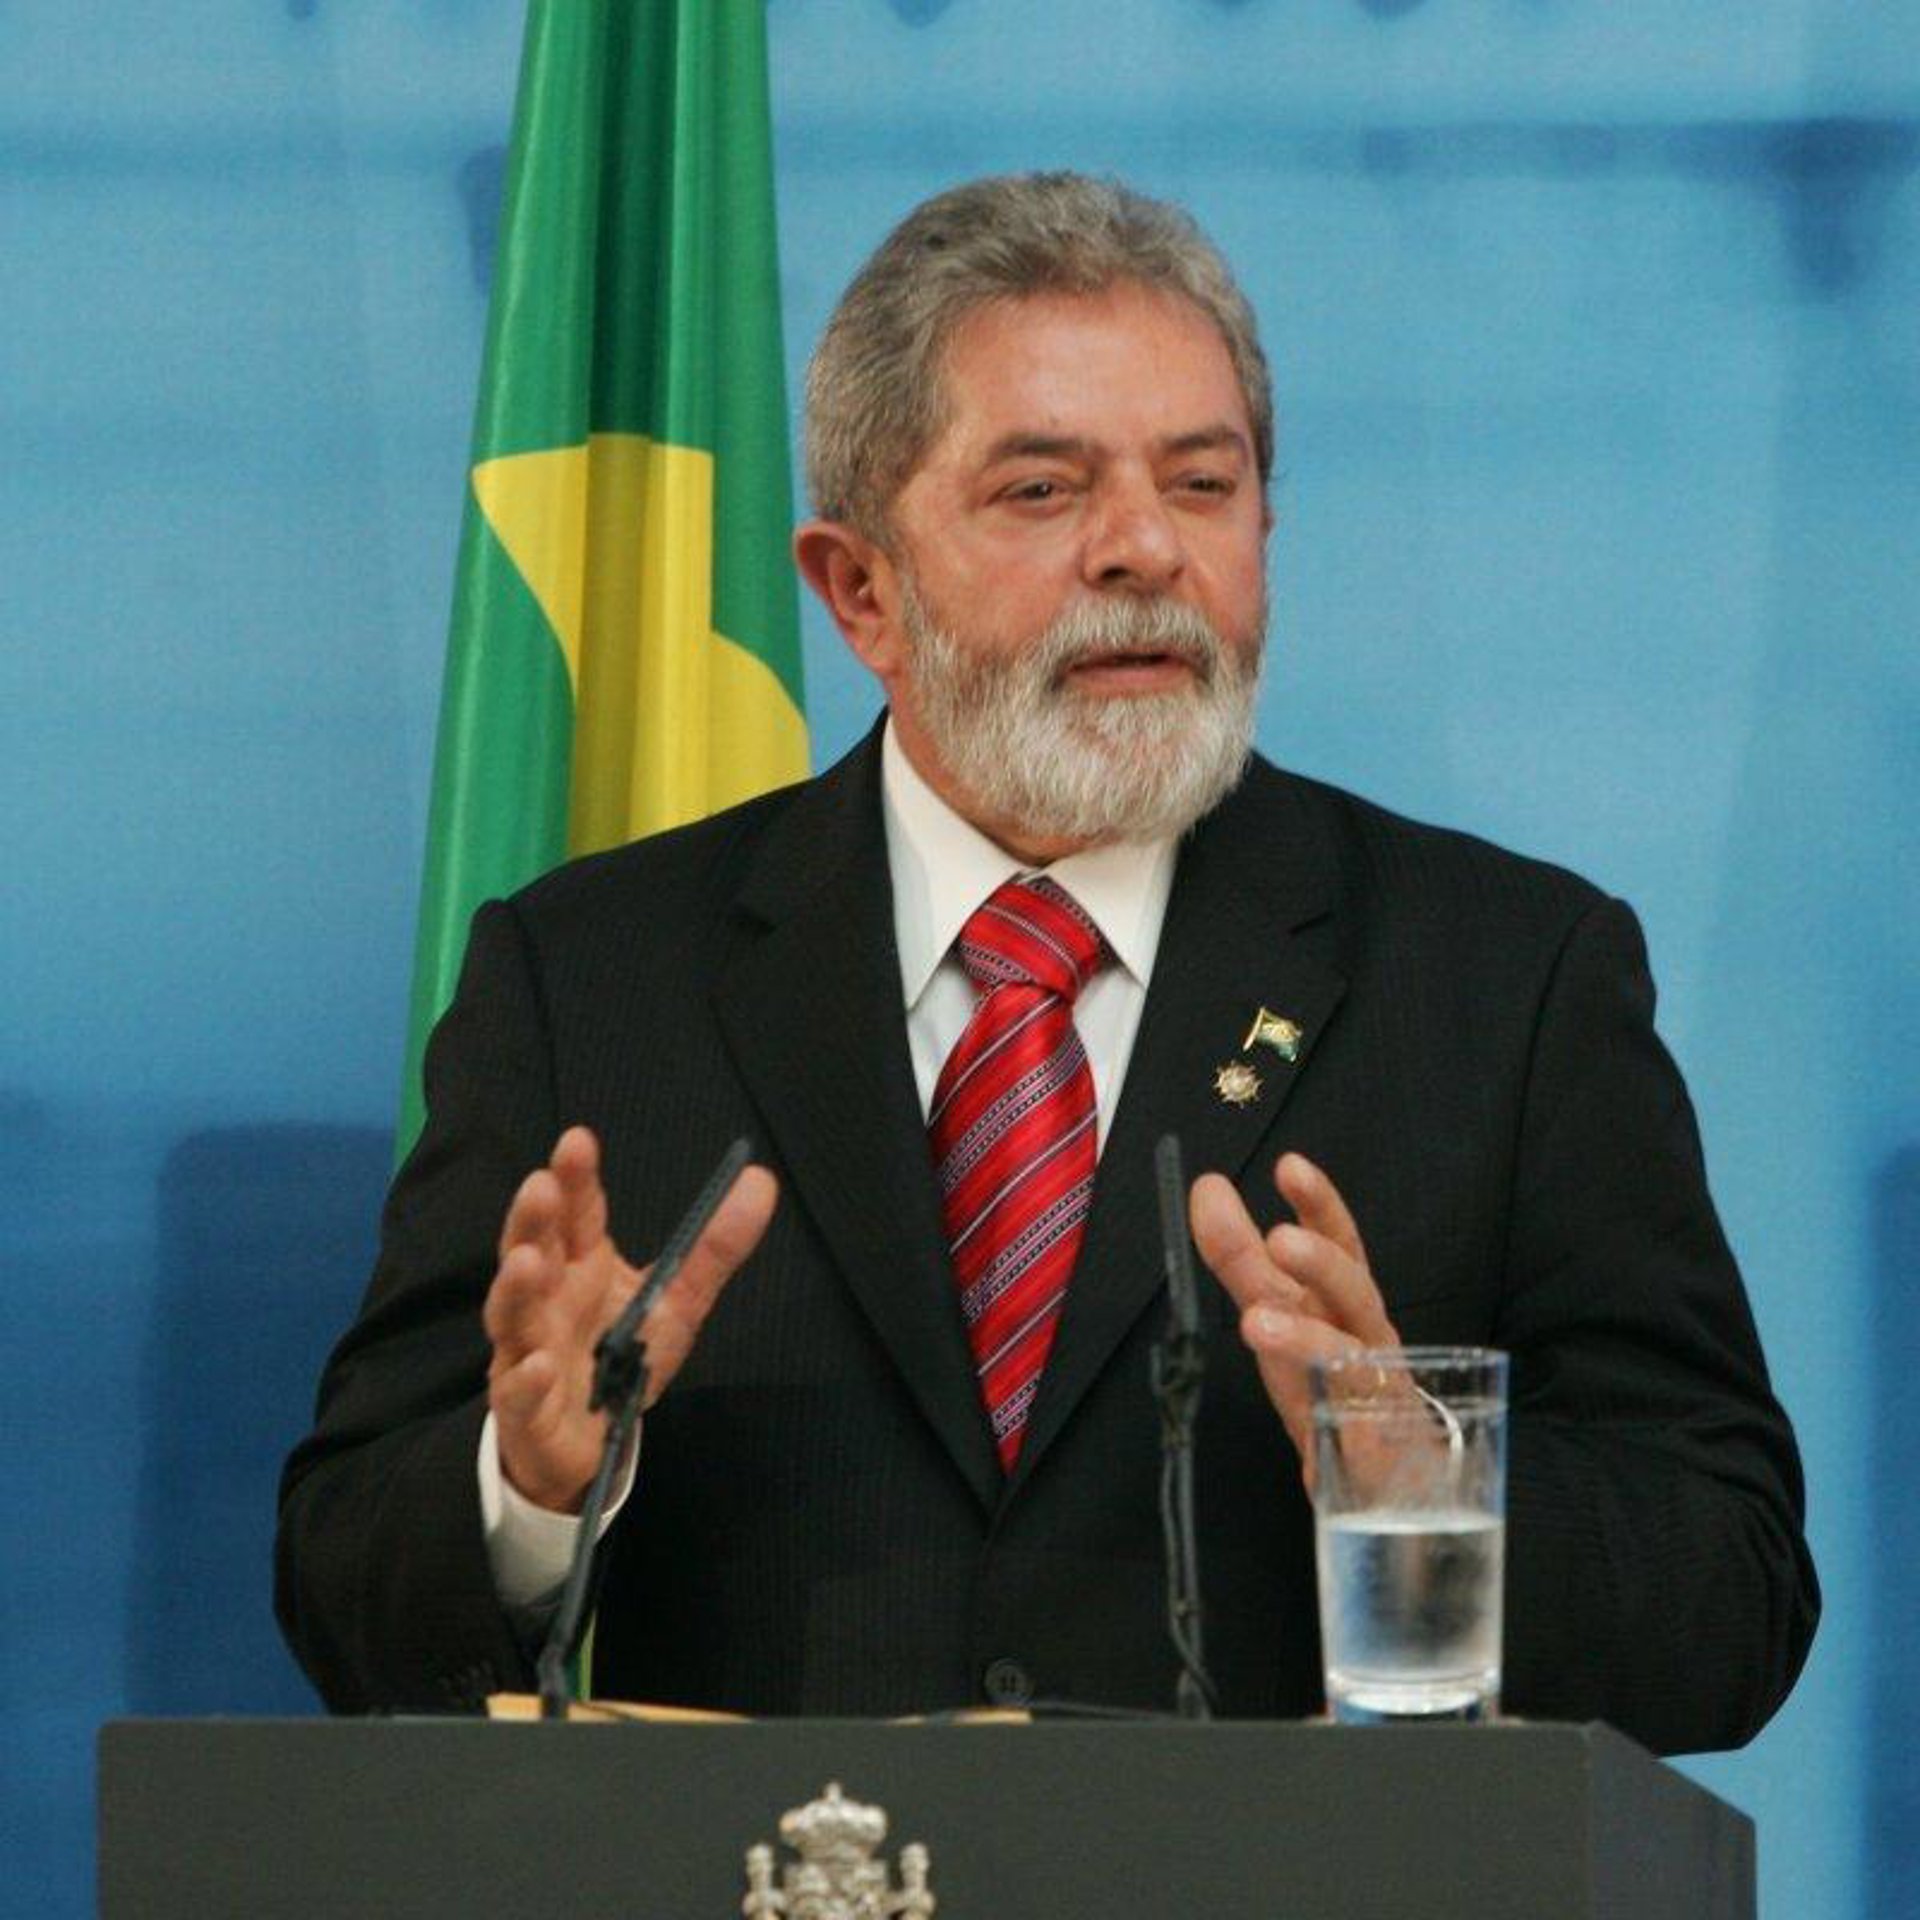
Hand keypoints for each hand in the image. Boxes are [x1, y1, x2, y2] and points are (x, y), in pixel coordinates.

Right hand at [483, 1126, 777, 1512]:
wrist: (586, 1443)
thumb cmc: (622, 1359)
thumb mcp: (677, 1300)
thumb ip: (714, 1247)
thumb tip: (761, 1179)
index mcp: (581, 1265)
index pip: (576, 1213)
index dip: (575, 1179)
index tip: (578, 1140)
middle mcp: (547, 1300)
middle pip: (532, 1251)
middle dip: (532, 1220)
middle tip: (539, 1185)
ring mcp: (527, 1352)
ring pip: (512, 1316)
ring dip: (514, 1289)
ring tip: (526, 1262)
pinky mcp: (525, 1410)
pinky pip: (519, 1394)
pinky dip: (523, 1379)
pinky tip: (534, 1364)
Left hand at [1188, 1151, 1398, 1485]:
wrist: (1392, 1472)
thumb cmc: (1332, 1379)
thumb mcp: (1280, 1312)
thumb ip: (1242, 1255)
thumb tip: (1208, 1188)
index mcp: (1344, 1300)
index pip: (1340, 1241)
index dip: (1319, 1204)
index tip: (1290, 1165)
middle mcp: (1367, 1336)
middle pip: (1355, 1291)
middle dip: (1322, 1263)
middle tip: (1280, 1239)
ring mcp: (1377, 1392)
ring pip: (1355, 1357)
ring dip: (1308, 1339)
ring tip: (1256, 1323)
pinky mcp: (1374, 1448)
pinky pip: (1361, 1434)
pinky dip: (1339, 1424)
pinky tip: (1312, 1420)